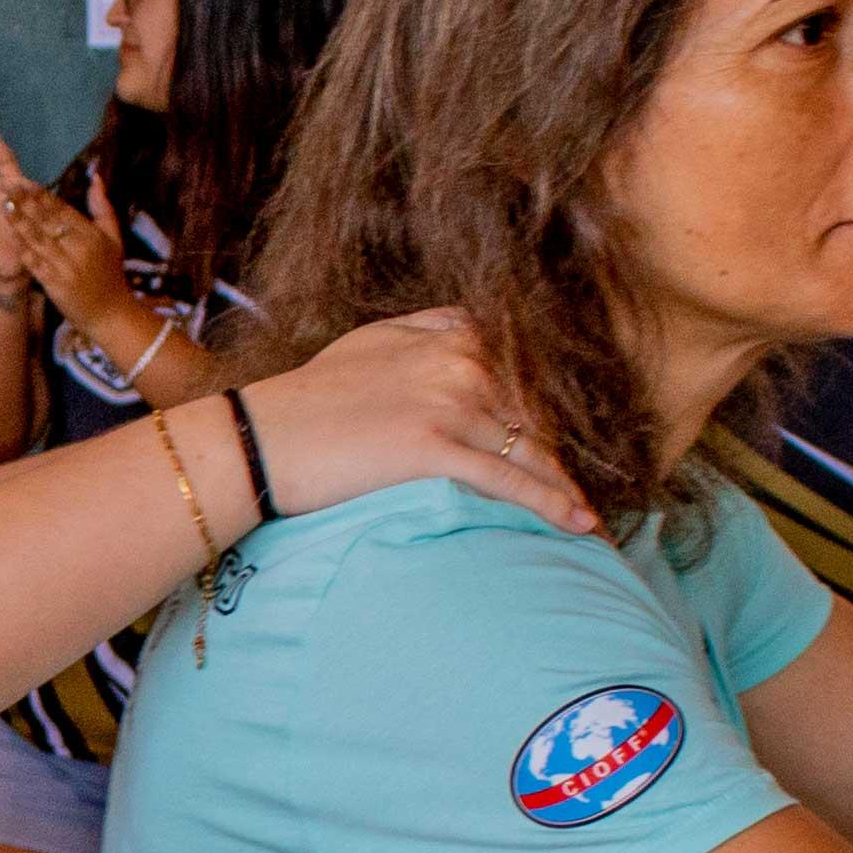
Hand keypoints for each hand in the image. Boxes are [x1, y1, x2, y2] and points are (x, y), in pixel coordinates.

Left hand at [0, 175, 129, 332]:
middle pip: (48, 221)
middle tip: (6, 186)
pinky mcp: (55, 285)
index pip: (64, 210)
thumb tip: (97, 178)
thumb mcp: (114, 239)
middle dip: (27, 202)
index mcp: (93, 235)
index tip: (25, 181)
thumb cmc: (110, 274)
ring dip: (20, 222)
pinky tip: (10, 236)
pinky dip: (23, 249)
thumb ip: (103, 208)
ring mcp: (66, 267)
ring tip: (4, 205)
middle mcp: (79, 248)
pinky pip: (35, 263)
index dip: (43, 195)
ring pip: (39, 240)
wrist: (110, 315)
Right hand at [228, 310, 594, 534]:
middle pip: (533, 412)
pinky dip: (551, 503)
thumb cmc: (308, 397)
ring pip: (529, 447)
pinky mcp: (436, 448)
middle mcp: (458, 362)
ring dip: (567, 484)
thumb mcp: (371, 340)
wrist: (261, 439)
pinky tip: (578, 523)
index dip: (549, 409)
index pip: (521, 371)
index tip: (567, 439)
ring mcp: (449, 403)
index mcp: (448, 335)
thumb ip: (424, 329)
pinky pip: (509, 479)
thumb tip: (466, 329)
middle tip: (589, 488)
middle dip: (564, 452)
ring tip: (591, 517)